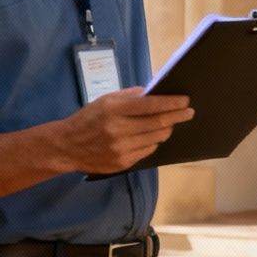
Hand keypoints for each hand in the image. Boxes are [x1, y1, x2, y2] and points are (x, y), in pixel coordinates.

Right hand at [57, 89, 194, 173]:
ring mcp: (121, 148)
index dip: (171, 103)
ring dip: (167, 129)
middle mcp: (119, 129)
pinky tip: (152, 135)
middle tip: (189, 112)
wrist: (67, 146)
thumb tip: (153, 94)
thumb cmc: (88, 119)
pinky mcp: (123, 163)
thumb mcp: (105, 100)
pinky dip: (154, 141)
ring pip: (156, 138)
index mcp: (114, 109)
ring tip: (170, 123)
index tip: (185, 100)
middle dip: (177, 116)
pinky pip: (148, 150)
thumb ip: (130, 96)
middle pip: (158, 123)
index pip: (150, 105)